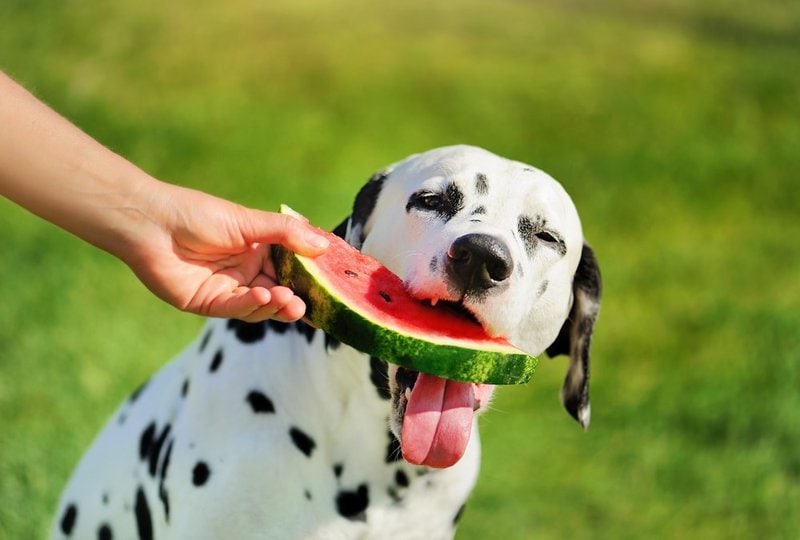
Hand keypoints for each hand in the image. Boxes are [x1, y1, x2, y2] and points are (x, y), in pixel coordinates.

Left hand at [122, 182, 327, 321]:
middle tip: (306, 304)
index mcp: (258, 250)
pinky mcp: (208, 303)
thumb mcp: (249, 221)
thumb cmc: (198, 215)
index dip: (310, 278)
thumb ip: (286, 233)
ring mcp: (228, 289)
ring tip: (288, 301)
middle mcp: (246, 271)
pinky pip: (236, 308)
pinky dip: (252, 304)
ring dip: (276, 305)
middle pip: (279, 291)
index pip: (292, 268)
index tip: (331, 284)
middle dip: (295, 299)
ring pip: (261, 305)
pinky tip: (263, 295)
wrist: (151, 224)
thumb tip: (324, 244)